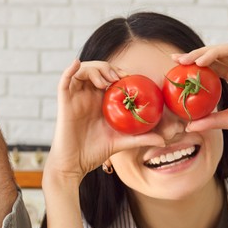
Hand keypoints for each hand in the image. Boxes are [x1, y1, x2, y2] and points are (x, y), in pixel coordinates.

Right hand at [44, 60, 163, 184]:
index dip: (120, 72)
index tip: (131, 77)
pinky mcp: (64, 102)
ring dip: (95, 69)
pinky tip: (77, 63)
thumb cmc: (96, 152)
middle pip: (97, 70)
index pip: (110, 78)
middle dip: (109, 68)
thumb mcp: (122, 142)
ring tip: (106, 81)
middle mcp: (88, 96)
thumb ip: (141, 138)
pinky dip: (70, 69)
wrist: (75, 164)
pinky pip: (64, 80)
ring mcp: (75, 97)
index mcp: (100, 101)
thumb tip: (163, 141)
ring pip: (82, 71)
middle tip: (119, 77)